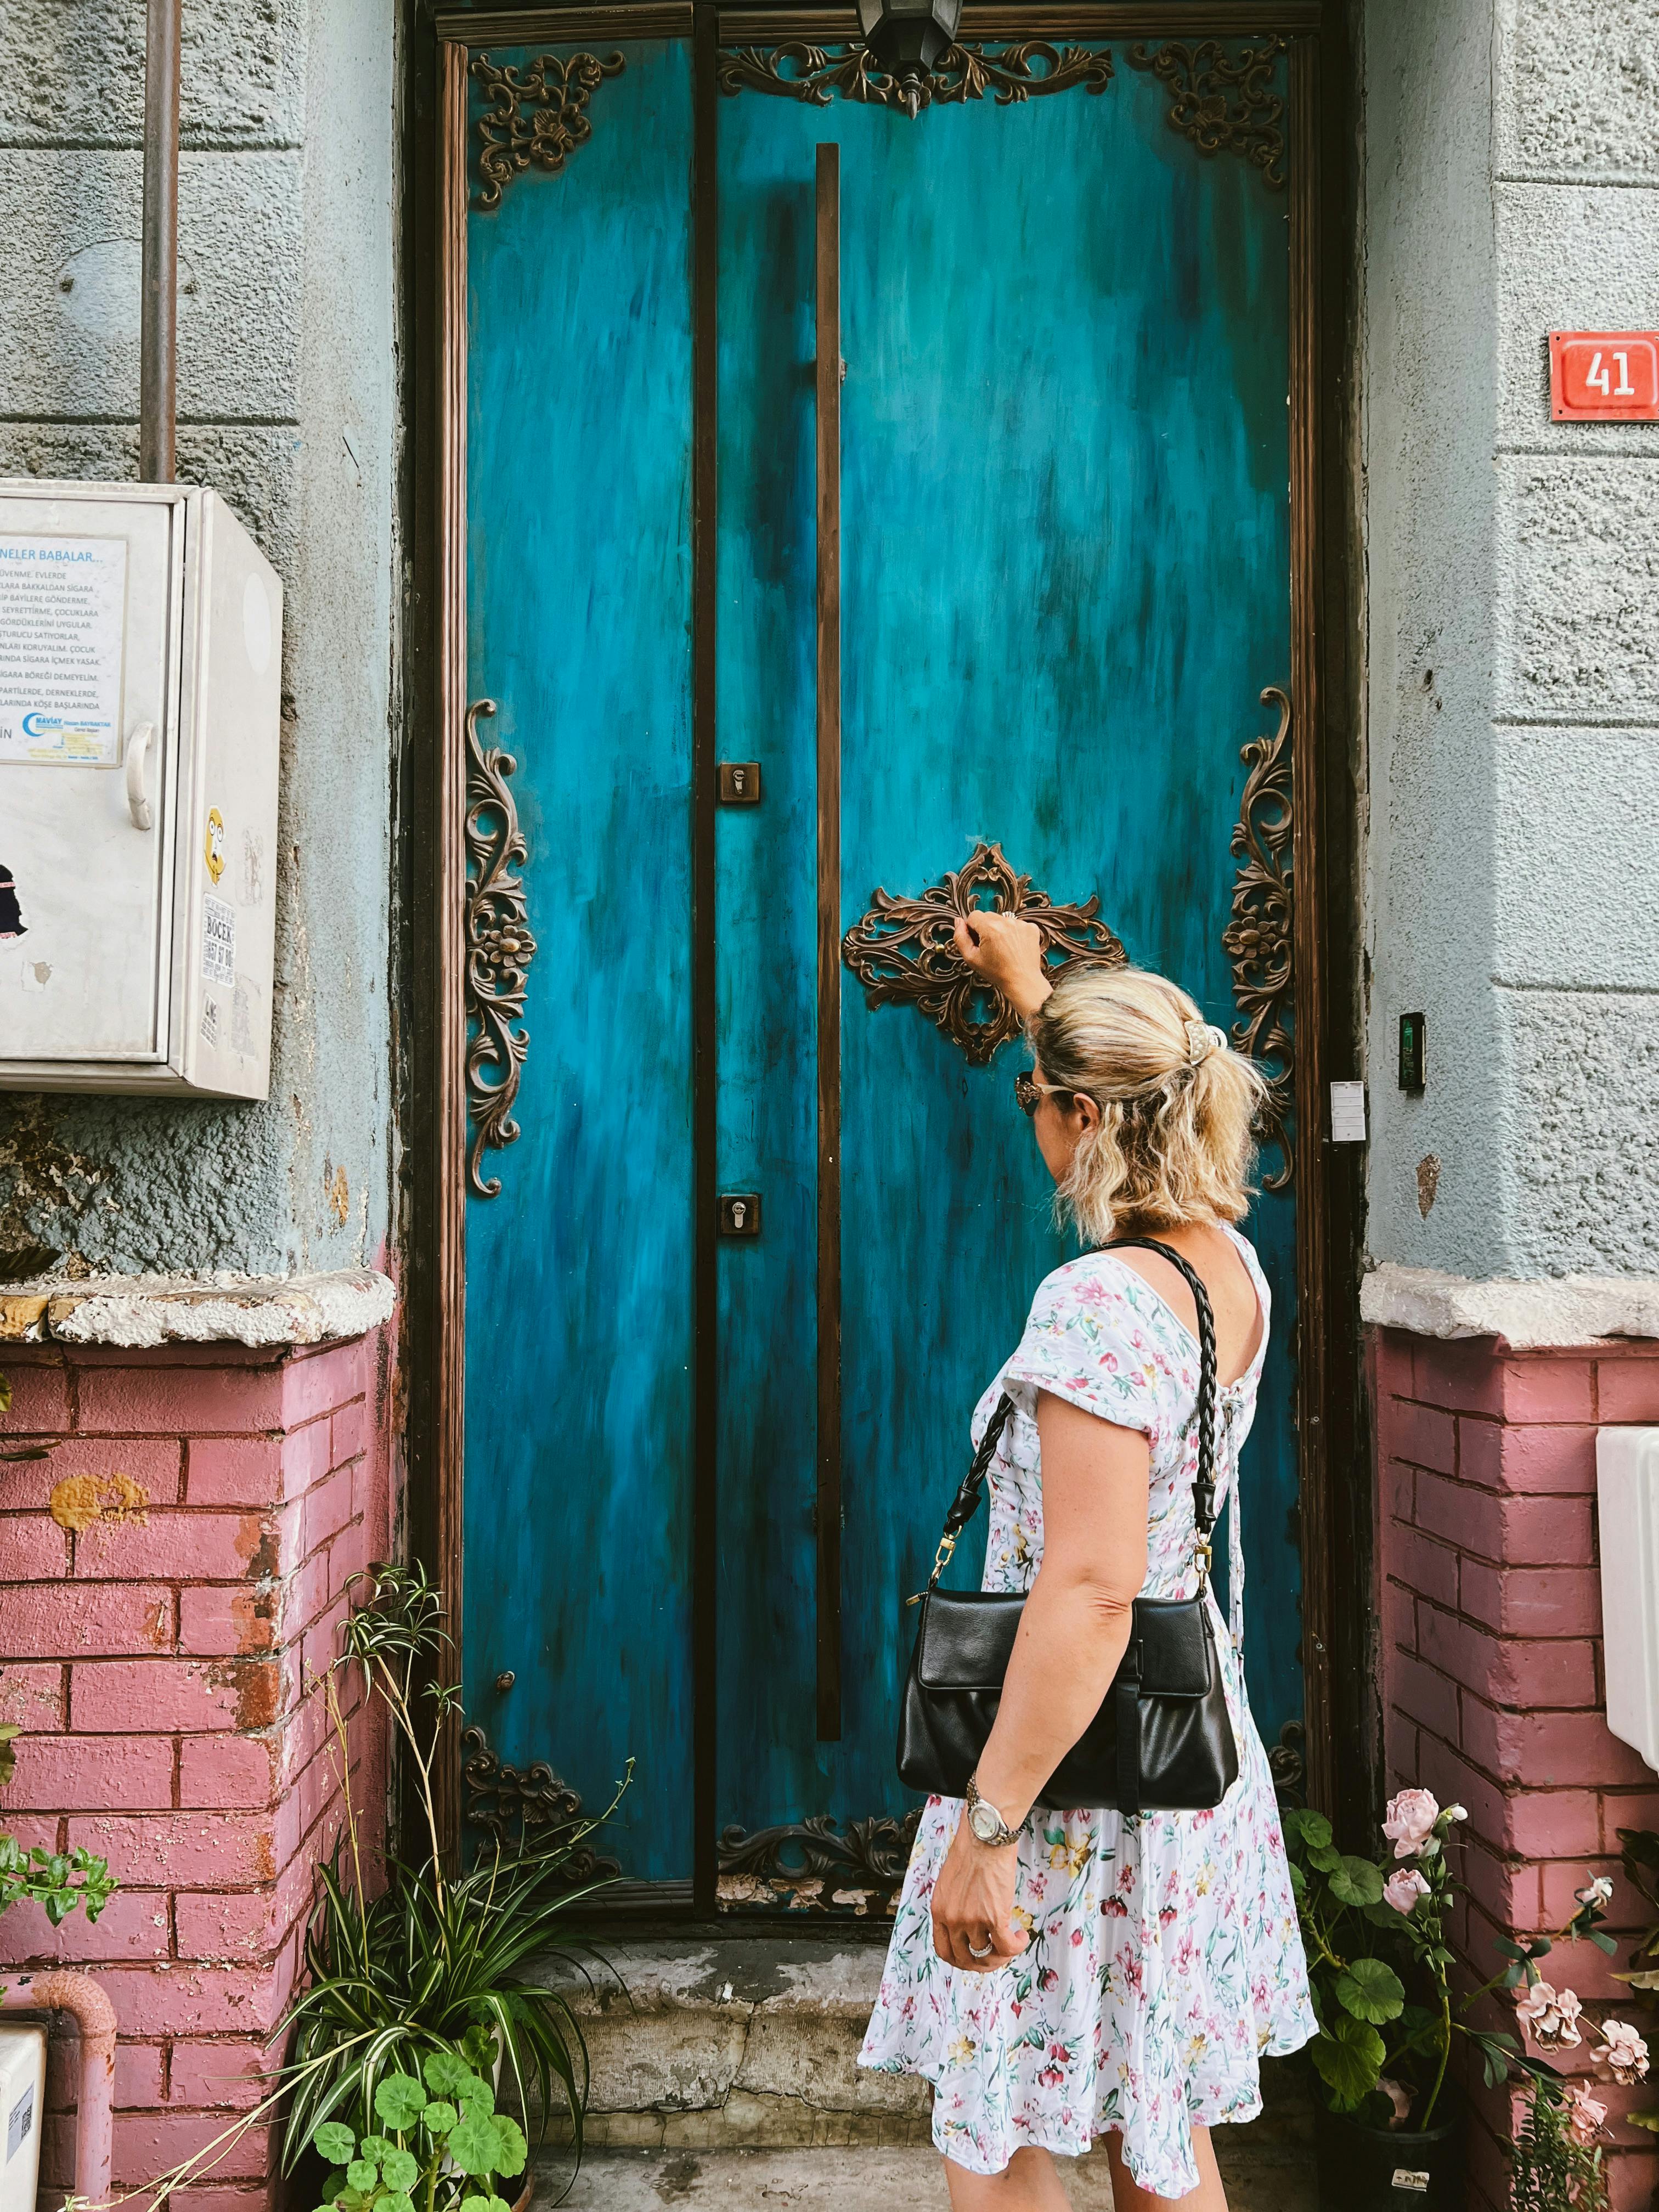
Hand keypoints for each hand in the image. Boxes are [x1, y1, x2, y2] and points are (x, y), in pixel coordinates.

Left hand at [930, 1814, 1028, 1972]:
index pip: (943, 1951)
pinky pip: (1006, 1947)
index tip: (973, 1957)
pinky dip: (1016, 1947)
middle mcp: (952, 1919)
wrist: (985, 1836)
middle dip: (982, 1963)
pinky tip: (1022, 1937)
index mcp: (939, 1911)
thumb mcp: (949, 1884)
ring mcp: (972, 1920)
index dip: (960, 1960)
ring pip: (987, 1955)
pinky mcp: (994, 1917)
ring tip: (1012, 1942)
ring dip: (1002, 1954)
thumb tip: (967, 1926)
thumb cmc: (971, 1852)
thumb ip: (954, 1907)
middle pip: (965, 1959)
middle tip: (996, 1956)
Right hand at [953, 910, 1051, 1019]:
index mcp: (990, 928)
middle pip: (988, 916)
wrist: (1022, 980)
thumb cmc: (997, 972)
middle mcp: (1006, 922)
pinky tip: (1013, 946)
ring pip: (1002, 919)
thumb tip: (958, 921)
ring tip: (1003, 947)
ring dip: (1000, 929)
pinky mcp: (1031, 928)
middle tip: (990, 946)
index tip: (978, 941)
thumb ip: (960, 938)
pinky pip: (1016, 924)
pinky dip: (1013, 932)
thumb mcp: (971, 958)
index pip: (973, 915)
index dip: (972, 929)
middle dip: (986, 928)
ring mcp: (1020, 924)